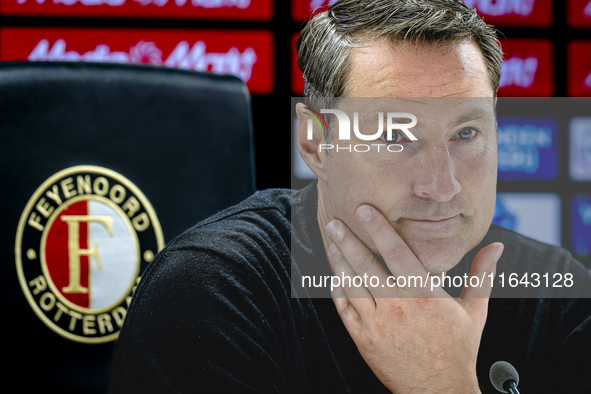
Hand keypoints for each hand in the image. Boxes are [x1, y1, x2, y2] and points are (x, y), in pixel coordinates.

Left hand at [325, 204, 503, 393]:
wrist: (439, 390)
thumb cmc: (457, 349)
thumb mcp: (475, 310)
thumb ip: (482, 274)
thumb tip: (497, 246)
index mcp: (424, 295)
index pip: (397, 254)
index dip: (380, 230)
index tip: (365, 210)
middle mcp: (397, 307)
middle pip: (366, 266)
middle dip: (348, 241)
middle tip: (335, 222)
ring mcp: (377, 324)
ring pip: (351, 285)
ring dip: (339, 262)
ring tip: (331, 242)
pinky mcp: (364, 339)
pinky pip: (345, 310)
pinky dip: (337, 291)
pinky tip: (334, 276)